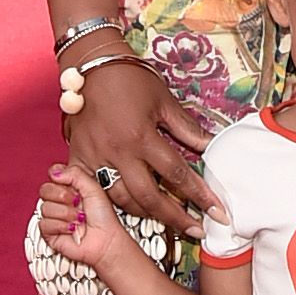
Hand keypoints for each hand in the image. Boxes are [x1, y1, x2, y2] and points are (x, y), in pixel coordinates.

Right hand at [37, 160, 127, 274]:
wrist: (105, 241)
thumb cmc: (103, 217)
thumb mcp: (93, 188)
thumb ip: (75, 174)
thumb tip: (54, 172)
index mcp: (69, 188)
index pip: (52, 175)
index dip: (59, 178)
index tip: (71, 186)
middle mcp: (60, 201)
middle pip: (44, 189)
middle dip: (62, 196)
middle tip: (77, 203)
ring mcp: (54, 216)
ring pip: (45, 207)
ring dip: (65, 214)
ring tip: (79, 219)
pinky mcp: (50, 233)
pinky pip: (44, 224)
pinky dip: (60, 226)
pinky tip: (72, 229)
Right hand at [65, 54, 216, 236]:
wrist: (89, 63)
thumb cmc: (129, 78)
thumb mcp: (163, 100)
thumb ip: (186, 128)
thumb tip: (209, 148)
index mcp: (142, 137)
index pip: (177, 175)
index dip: (200, 196)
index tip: (218, 213)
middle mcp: (118, 152)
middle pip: (150, 198)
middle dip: (176, 218)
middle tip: (195, 231)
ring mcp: (95, 158)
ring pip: (122, 200)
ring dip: (146, 213)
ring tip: (167, 219)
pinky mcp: (77, 158)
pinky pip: (95, 190)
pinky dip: (114, 202)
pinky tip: (131, 206)